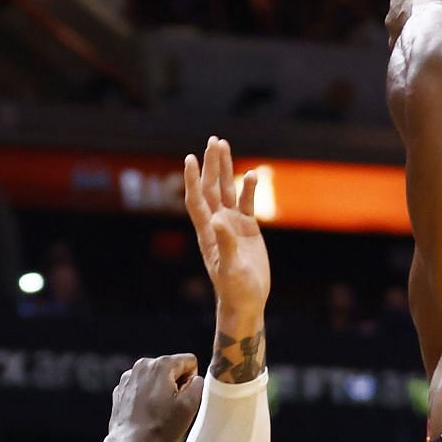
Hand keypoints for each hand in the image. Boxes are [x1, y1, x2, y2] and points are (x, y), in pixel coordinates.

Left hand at [109, 354, 201, 441]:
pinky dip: (147, 396)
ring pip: (157, 377)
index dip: (191, 381)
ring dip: (161, 391)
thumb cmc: (160, 427)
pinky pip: (143, 386)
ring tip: (158, 411)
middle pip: (172, 368)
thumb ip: (199, 384)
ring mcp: (129, 376)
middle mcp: (143, 364)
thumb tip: (195, 379)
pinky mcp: (121, 388)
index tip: (182, 398)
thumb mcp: (190, 406)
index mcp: (162, 365)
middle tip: (171, 407)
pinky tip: (146, 412)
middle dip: (175, 384)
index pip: (189, 361)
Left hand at [183, 136, 268, 316]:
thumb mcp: (230, 268)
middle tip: (213, 141)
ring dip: (226, 169)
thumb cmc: (234, 289)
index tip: (190, 158)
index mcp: (208, 232)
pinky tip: (251, 174)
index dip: (193, 179)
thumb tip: (219, 219)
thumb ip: (225, 243)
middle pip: (212, 188)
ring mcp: (232, 225)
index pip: (197, 200)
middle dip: (212, 165)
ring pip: (227, 190)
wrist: (246, 301)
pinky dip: (248, 188)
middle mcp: (217, 224)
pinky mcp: (247, 229)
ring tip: (224, 145)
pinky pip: (246, 203)